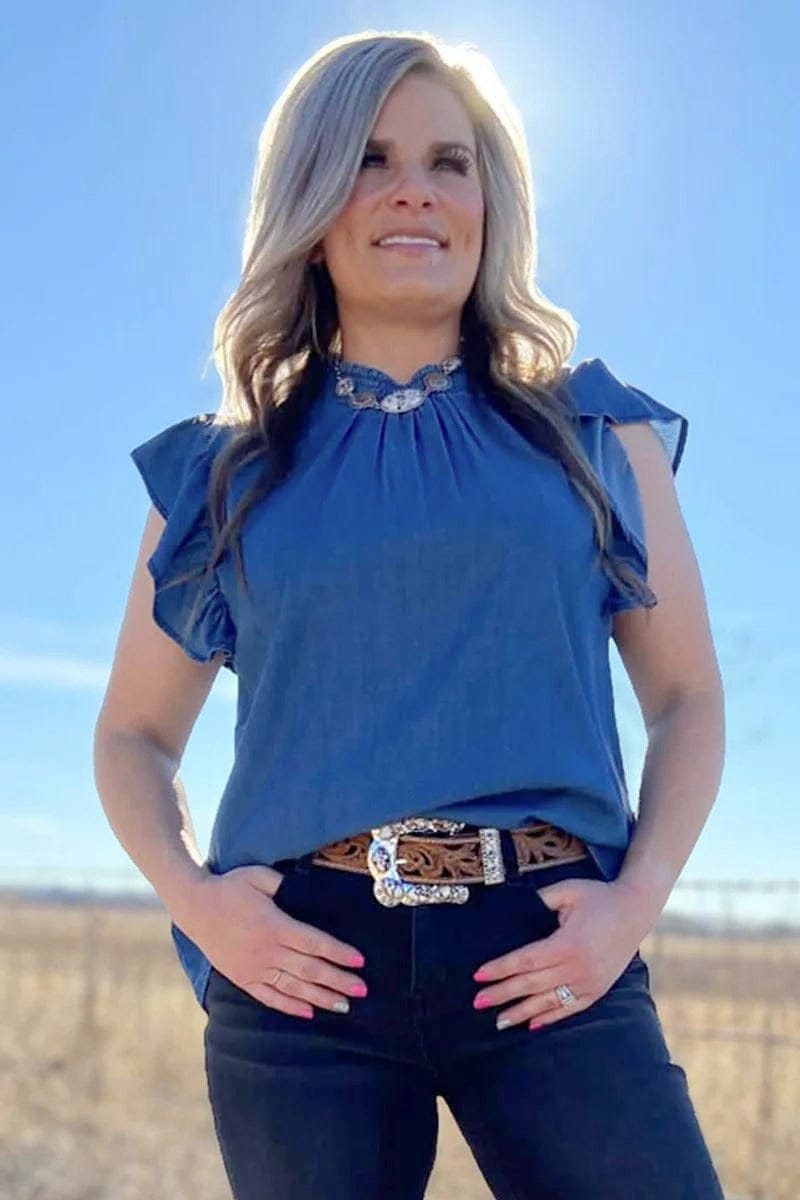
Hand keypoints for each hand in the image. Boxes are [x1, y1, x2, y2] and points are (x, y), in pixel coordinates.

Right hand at [173, 864, 368, 1018]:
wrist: (195, 907)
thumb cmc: (230, 887)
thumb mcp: (258, 876)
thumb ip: (284, 884)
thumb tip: (307, 889)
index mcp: (274, 926)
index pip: (314, 943)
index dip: (339, 952)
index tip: (360, 961)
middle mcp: (267, 951)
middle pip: (310, 969)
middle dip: (338, 980)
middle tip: (362, 989)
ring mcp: (254, 968)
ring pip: (294, 987)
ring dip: (321, 997)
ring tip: (344, 1006)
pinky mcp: (243, 978)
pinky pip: (270, 997)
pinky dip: (290, 1006)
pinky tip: (308, 1013)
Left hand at [471, 876, 654, 1029]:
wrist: (636, 910)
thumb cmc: (599, 896)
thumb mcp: (568, 890)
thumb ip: (540, 900)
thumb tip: (514, 908)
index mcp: (568, 943)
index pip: (526, 960)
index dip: (501, 969)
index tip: (479, 975)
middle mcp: (578, 968)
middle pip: (532, 984)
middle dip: (502, 993)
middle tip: (477, 1002)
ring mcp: (589, 982)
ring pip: (548, 1002)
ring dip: (521, 1012)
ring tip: (498, 1022)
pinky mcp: (598, 990)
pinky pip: (570, 1009)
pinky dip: (550, 1017)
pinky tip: (532, 1025)